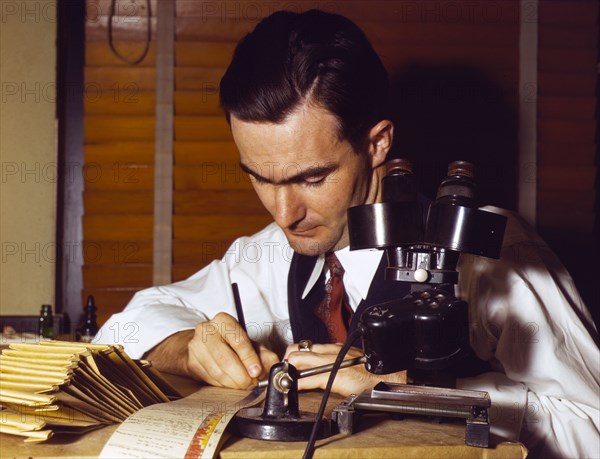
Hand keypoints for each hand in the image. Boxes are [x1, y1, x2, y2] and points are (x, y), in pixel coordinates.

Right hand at [146, 312, 278, 389]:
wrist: (203, 344)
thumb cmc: (228, 342)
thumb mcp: (248, 342)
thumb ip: (263, 353)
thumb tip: (273, 365)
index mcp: (223, 321)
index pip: (238, 340)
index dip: (249, 358)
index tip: (257, 372)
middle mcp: (206, 330)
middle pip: (226, 358)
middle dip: (241, 375)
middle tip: (251, 383)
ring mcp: (196, 346)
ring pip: (217, 371)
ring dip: (233, 383)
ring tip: (243, 384)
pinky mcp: (191, 362)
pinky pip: (210, 379)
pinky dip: (223, 385)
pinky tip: (230, 383)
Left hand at [284, 342, 405, 396]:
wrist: (388, 377)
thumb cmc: (371, 371)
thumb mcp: (348, 362)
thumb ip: (333, 364)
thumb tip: (320, 372)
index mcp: (332, 347)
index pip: (304, 347)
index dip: (292, 357)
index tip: (287, 367)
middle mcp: (328, 350)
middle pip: (295, 349)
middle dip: (285, 362)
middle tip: (284, 374)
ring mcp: (329, 361)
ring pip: (297, 359)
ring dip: (288, 371)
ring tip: (286, 381)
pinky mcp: (332, 375)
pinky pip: (307, 378)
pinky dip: (297, 383)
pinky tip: (294, 388)